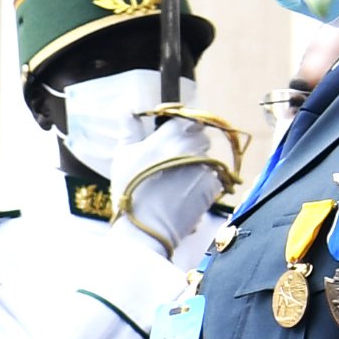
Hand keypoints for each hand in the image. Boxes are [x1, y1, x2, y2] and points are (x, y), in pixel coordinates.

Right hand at [119, 113, 239, 249]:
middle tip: (171, 163)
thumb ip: (130, 129)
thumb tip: (129, 110)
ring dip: (196, 164)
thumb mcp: (123, 156)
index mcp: (171, 134)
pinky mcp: (215, 184)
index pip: (186, 118)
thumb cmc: (129, 190)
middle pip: (199, 136)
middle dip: (188, 145)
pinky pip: (212, 176)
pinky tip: (184, 194)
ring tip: (176, 182)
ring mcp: (207, 165)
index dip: (179, 127)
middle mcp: (193, 145)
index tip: (169, 137)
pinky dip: (202, 182)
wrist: (145, 228)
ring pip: (206, 157)